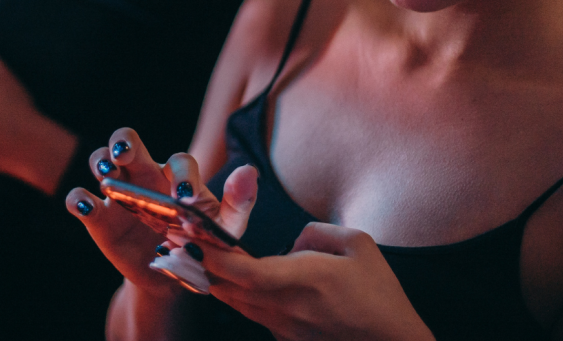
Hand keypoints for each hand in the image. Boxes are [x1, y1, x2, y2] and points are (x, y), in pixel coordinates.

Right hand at [66, 128, 257, 295]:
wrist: (173, 276)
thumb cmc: (201, 244)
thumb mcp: (225, 229)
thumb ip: (239, 202)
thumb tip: (249, 170)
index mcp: (176, 176)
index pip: (178, 161)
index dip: (181, 174)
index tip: (184, 198)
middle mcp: (143, 175)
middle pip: (128, 142)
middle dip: (123, 143)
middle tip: (124, 155)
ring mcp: (118, 193)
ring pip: (100, 160)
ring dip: (99, 162)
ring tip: (106, 176)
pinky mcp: (99, 218)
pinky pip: (80, 200)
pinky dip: (78, 199)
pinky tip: (85, 204)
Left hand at [198, 223, 434, 340]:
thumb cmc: (380, 294)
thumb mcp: (359, 244)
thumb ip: (316, 233)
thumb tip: (291, 243)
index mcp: (305, 279)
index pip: (246, 271)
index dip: (214, 257)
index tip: (192, 238)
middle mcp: (288, 306)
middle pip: (228, 288)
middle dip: (202, 265)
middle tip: (182, 240)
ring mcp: (284, 326)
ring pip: (235, 302)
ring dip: (215, 280)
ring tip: (197, 255)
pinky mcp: (285, 337)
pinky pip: (252, 312)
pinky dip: (236, 295)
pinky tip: (232, 279)